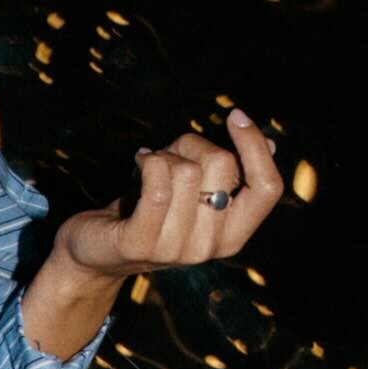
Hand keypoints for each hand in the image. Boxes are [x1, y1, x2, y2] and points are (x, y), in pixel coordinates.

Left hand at [54, 108, 283, 282]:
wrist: (96, 251)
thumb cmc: (150, 213)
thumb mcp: (196, 193)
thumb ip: (230, 174)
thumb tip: (271, 145)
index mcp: (231, 236)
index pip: (267, 189)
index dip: (255, 146)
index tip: (235, 116)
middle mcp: (207, 248)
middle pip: (222, 165)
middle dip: (194, 145)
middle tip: (170, 155)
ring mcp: (173, 249)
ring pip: (187, 170)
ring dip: (167, 155)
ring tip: (150, 168)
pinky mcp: (139, 242)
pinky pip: (157, 181)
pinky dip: (148, 160)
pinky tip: (140, 162)